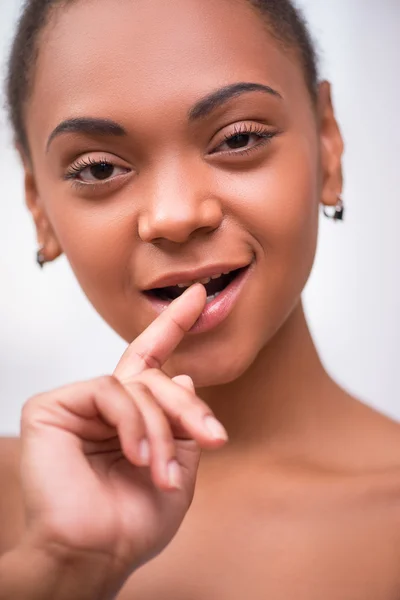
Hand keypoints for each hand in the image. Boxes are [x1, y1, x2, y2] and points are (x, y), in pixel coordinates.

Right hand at [18, 284, 227, 585]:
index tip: (198, 297)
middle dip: (189, 407)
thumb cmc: (133, 522)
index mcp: (129, 417)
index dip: (172, 325)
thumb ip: (182, 425)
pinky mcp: (52, 406)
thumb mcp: (179, 470)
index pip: (150, 361)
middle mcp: (103, 405)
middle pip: (156, 376)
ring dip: (162, 429)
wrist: (96, 556)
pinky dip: (133, 424)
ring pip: (138, 385)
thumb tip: (184, 377)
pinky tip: (136, 457)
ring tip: (162, 472)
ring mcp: (78, 404)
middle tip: (213, 438)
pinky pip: (111, 392)